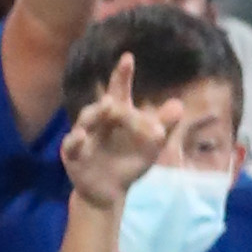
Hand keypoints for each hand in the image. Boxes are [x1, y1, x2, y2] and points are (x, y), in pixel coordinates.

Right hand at [61, 51, 179, 209]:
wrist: (109, 193)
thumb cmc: (127, 164)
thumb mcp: (149, 147)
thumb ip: (162, 127)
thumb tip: (179, 105)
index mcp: (115, 115)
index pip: (119, 92)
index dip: (122, 75)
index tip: (128, 58)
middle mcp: (98, 121)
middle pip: (103, 106)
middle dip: (109, 100)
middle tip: (116, 97)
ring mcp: (83, 135)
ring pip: (86, 120)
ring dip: (96, 113)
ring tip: (107, 106)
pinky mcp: (72, 154)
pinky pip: (72, 145)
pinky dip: (75, 140)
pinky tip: (82, 135)